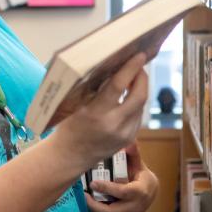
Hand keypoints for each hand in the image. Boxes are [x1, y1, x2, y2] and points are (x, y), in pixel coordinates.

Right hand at [54, 53, 148, 168]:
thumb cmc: (70, 125)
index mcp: (95, 113)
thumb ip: (95, 87)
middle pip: (139, 95)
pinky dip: (135, 102)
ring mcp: (124, 133)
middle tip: (138, 65)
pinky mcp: (129, 138)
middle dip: (142, 77)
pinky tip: (128, 96)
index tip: (139, 56)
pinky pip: (138, 115)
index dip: (131, 68)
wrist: (71, 155)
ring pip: (141, 104)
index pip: (119, 85)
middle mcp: (113, 124)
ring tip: (132, 78)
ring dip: (139, 88)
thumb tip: (112, 64)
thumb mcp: (76, 104)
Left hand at [86, 142, 157, 211]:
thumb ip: (133, 153)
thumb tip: (129, 140)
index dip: (107, 188)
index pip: (122, 192)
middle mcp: (136, 207)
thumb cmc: (142, 176)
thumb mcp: (139, 164)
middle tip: (83, 196)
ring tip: (83, 201)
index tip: (93, 183)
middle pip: (112, 211)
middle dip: (94, 205)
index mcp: (141, 191)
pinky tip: (89, 207)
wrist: (151, 192)